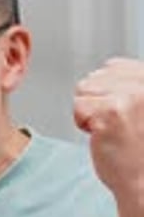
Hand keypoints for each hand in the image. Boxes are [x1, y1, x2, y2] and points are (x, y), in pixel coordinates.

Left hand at [73, 57, 143, 209]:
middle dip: (97, 102)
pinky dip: (84, 124)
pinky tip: (103, 137)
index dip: (107, 92)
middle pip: (95, 77)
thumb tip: (102, 71)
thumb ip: (129, 85)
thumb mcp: (141, 106)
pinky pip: (79, 107)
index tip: (120, 114)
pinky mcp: (111, 112)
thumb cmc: (141, 150)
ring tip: (112, 130)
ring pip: (84, 90)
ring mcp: (130, 96)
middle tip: (117, 126)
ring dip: (90, 112)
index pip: (113, 66)